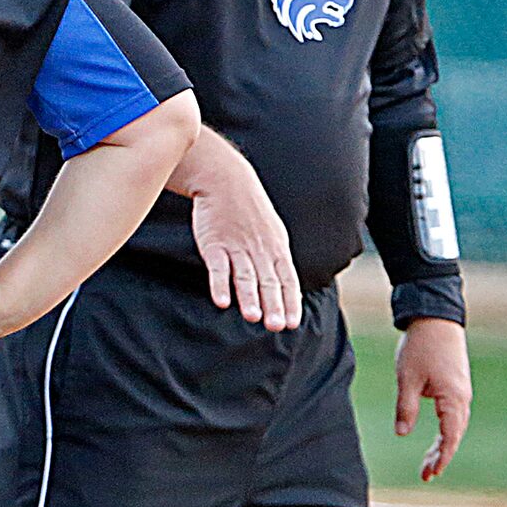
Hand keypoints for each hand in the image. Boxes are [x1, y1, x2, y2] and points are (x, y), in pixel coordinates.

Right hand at [186, 148, 299, 330]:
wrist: (226, 180)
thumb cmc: (250, 209)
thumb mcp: (272, 232)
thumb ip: (275, 258)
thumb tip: (282, 284)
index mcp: (276, 248)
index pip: (287, 279)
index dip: (290, 302)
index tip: (292, 323)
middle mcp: (260, 250)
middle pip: (268, 281)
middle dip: (273, 305)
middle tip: (276, 326)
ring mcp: (237, 247)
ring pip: (245, 276)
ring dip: (249, 298)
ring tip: (253, 317)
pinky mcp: (214, 244)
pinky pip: (218, 268)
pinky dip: (220, 285)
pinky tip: (222, 302)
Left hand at [393, 316, 470, 480]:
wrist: (436, 319)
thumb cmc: (421, 347)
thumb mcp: (407, 379)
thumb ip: (406, 407)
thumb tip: (402, 433)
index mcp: (453, 398)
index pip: (450, 436)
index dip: (442, 457)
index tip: (431, 473)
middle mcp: (462, 398)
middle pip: (455, 435)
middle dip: (441, 456)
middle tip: (425, 474)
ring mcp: (461, 392)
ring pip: (455, 426)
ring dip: (444, 445)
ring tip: (428, 462)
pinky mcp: (456, 386)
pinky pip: (454, 415)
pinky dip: (446, 430)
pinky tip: (437, 440)